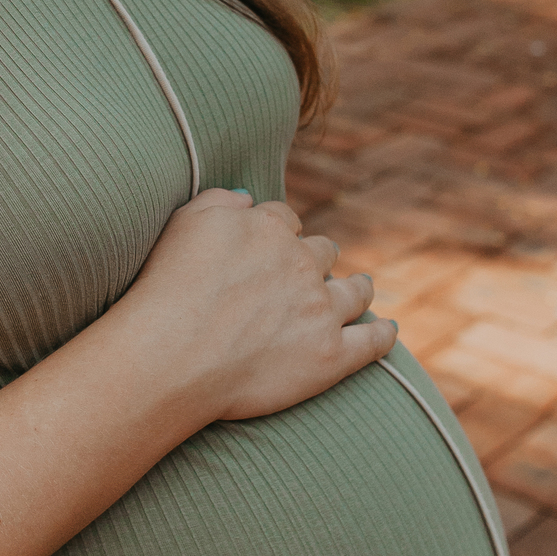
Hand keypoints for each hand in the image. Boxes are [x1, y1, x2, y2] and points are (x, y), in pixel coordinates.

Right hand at [122, 189, 398, 427]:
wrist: (173, 353)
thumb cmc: (168, 286)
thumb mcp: (185, 221)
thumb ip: (220, 201)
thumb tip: (250, 199)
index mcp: (269, 229)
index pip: (285, 221)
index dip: (280, 233)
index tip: (274, 246)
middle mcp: (302, 264)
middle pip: (324, 252)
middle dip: (320, 258)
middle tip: (313, 272)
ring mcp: (321, 311)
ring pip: (355, 292)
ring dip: (359, 288)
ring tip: (363, 289)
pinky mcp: (330, 356)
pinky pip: (370, 342)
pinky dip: (383, 336)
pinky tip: (388, 332)